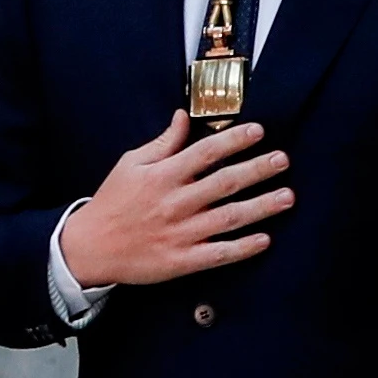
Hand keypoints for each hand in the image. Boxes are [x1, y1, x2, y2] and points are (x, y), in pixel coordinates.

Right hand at [52, 115, 291, 290]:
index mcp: (162, 176)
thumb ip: (162, 143)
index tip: (259, 131)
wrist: (89, 247)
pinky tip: (264, 239)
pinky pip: (218, 253)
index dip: (234, 140)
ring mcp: (180, 233)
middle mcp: (175, 202)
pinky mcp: (181, 260)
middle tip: (283, 161)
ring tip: (287, 197)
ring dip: (261, 207)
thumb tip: (183, 116)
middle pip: (225, 183)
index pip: (205, 152)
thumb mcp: (131, 164)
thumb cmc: (112, 201)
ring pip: (229, 218)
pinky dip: (242, 247)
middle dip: (258, 170)